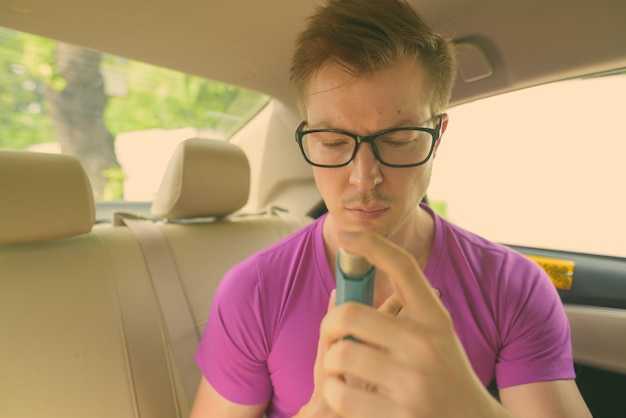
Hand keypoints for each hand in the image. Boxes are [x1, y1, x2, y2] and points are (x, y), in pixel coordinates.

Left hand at [317, 230, 503, 417]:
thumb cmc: (445, 377)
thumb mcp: (435, 338)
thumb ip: (402, 315)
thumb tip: (344, 289)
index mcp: (436, 320)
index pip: (404, 267)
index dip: (372, 244)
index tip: (346, 234)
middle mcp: (426, 346)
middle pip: (350, 313)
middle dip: (329, 323)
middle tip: (332, 333)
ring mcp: (413, 383)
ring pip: (340, 355)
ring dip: (330, 363)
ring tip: (340, 369)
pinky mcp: (398, 416)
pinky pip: (340, 393)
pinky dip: (334, 391)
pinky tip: (345, 393)